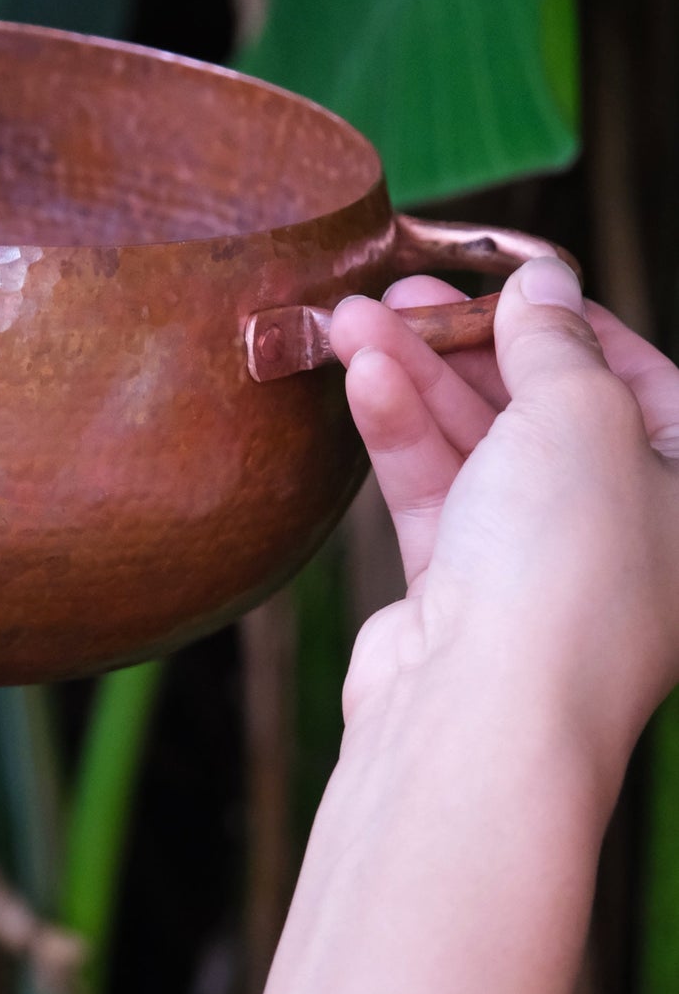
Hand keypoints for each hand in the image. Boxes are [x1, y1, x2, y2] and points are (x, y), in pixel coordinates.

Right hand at [330, 258, 678, 796]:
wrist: (484, 718)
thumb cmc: (567, 570)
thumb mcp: (580, 413)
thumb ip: (555, 338)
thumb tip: (545, 280)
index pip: (640, 378)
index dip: (568, 319)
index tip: (503, 275)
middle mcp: (627, 534)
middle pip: (546, 409)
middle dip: (469, 343)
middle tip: (405, 291)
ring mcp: (542, 567)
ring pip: (478, 447)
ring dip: (416, 377)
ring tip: (352, 320)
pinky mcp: (463, 595)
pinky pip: (435, 494)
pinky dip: (399, 433)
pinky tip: (362, 378)